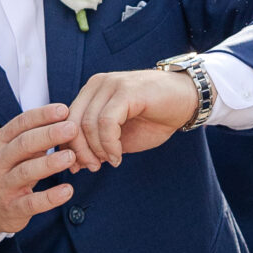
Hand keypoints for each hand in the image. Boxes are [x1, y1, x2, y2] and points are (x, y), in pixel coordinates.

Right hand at [0, 105, 80, 237]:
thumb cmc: (3, 173)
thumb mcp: (10, 152)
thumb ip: (33, 139)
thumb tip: (63, 122)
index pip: (20, 124)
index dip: (42, 115)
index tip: (63, 110)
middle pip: (23, 144)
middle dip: (49, 134)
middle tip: (72, 128)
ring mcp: (3, 186)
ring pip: (26, 172)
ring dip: (50, 163)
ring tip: (71, 156)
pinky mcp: (12, 209)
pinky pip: (32, 203)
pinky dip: (51, 197)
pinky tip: (68, 190)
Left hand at [67, 67, 199, 167]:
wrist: (186, 101)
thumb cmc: (154, 118)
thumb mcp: (120, 135)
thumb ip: (97, 144)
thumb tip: (74, 163)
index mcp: (92, 92)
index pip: (66, 121)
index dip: (69, 147)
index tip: (80, 166)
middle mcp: (98, 84)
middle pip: (73, 122)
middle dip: (80, 151)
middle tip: (93, 167)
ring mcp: (111, 84)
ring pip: (88, 124)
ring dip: (97, 150)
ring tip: (110, 161)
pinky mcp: (126, 91)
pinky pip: (107, 122)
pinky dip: (109, 144)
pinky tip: (118, 156)